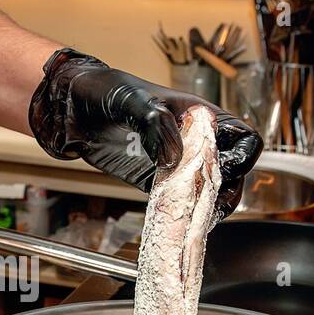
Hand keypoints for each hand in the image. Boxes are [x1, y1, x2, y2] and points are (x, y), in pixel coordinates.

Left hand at [29, 48, 261, 217]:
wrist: (71, 108)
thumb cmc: (103, 91)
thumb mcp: (131, 101)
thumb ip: (156, 125)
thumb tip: (175, 157)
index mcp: (197, 115)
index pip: (241, 137)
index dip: (242, 156)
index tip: (224, 169)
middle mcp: (193, 140)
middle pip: (232, 169)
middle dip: (229, 188)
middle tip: (213, 203)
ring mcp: (175, 162)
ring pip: (210, 188)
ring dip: (211, 205)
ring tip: (201, 218)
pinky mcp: (155, 180)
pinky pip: (180, 200)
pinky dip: (185, 213)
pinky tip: (182, 223)